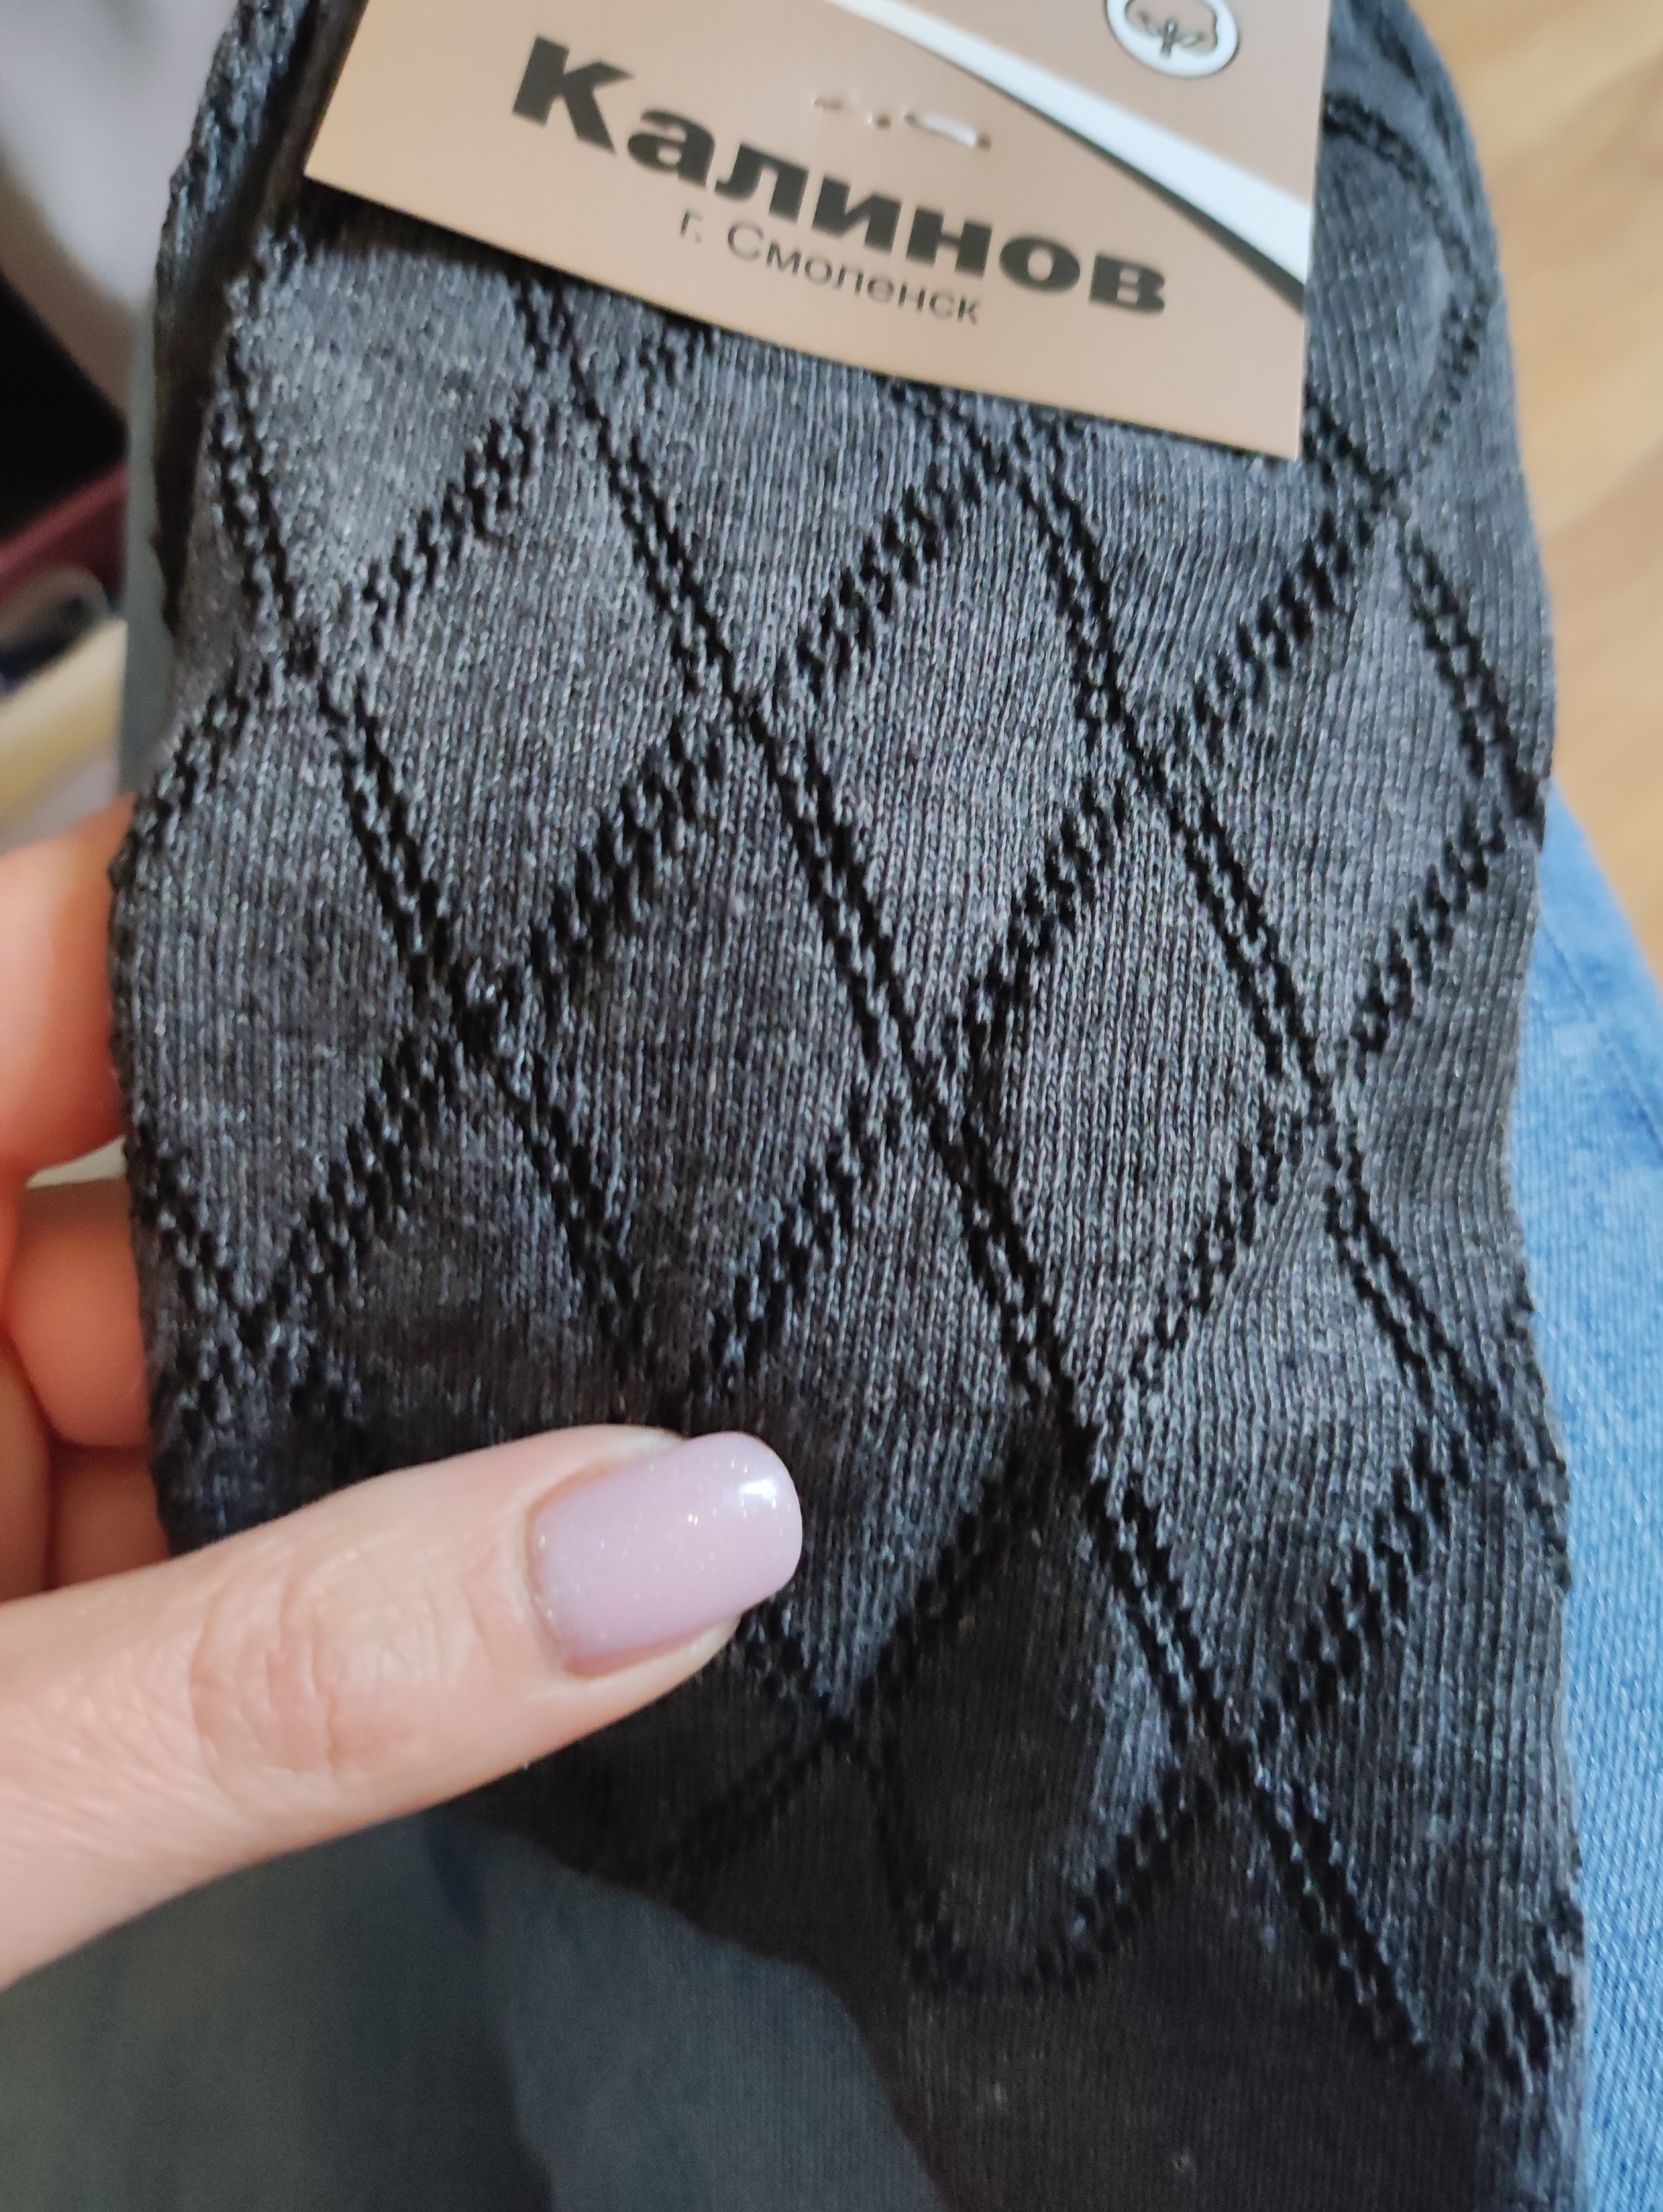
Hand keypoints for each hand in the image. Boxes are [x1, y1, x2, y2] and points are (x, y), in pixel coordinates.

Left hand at [0, 805, 800, 1991]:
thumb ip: (314, 1671)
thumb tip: (694, 1530)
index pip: (61, 961)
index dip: (279, 920)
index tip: (543, 892)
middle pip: (187, 1182)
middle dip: (405, 1219)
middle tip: (694, 1196)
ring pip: (232, 1368)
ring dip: (409, 1414)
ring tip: (673, 1390)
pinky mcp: (27, 1597)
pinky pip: (224, 1516)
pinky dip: (355, 1546)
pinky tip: (541, 1544)